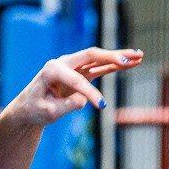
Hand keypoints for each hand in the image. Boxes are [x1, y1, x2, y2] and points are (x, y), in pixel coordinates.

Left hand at [8, 47, 142, 125]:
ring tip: (139, 56)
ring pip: (99, 60)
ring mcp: (73, 66)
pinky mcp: (80, 73)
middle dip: (111, 56)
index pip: (76, 79)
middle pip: (90, 55)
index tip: (101, 106)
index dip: (89, 92)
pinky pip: (100, 68)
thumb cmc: (36, 108)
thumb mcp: (47, 112)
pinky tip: (131, 63)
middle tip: (130, 58)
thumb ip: (65, 106)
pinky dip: (115, 66)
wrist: (29, 106)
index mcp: (52, 69)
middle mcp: (63, 63)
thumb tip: (83, 100)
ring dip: (119, 58)